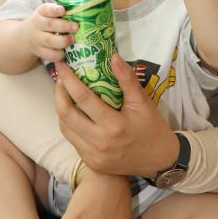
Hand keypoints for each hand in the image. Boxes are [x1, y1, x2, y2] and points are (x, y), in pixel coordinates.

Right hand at [22, 3, 77, 63]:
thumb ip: (60, 13)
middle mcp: (37, 25)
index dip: (54, 10)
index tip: (63, 10)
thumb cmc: (44, 23)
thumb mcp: (47, 14)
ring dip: (63, 41)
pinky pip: (50, 55)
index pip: (46, 9)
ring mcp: (37, 39)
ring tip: (72, 40)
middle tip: (76, 27)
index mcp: (41, 13)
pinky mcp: (39, 52)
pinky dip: (59, 54)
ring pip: (50, 41)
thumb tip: (82, 12)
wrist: (25, 37)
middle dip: (64, 26)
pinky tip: (65, 51)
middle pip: (50, 25)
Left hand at [55, 54, 179, 178]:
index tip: (61, 65)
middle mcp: (100, 142)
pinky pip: (73, 140)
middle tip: (60, 79)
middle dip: (58, 94)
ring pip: (65, 129)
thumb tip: (113, 56)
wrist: (159, 161)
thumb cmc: (152, 128)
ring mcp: (93, 156)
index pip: (83, 98)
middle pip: (66, 115)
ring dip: (61, 110)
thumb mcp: (142, 102)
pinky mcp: (91, 163)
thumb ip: (126, 78)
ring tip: (64, 94)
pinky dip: (69, 125)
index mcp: (113, 126)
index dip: (69, 79)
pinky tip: (74, 113)